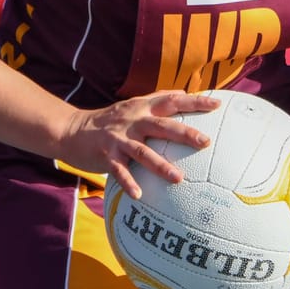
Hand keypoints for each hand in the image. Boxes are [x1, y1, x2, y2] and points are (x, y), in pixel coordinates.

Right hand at [60, 90, 215, 197]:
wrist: (71, 130)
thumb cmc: (110, 120)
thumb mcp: (133, 105)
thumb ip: (157, 99)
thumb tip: (183, 93)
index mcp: (142, 108)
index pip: (173, 101)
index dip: (195, 102)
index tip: (218, 104)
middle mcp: (133, 121)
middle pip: (162, 126)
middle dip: (184, 133)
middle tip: (205, 142)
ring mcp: (118, 139)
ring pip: (143, 152)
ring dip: (161, 166)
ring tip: (179, 178)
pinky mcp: (105, 156)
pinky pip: (119, 171)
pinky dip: (129, 182)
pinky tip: (139, 195)